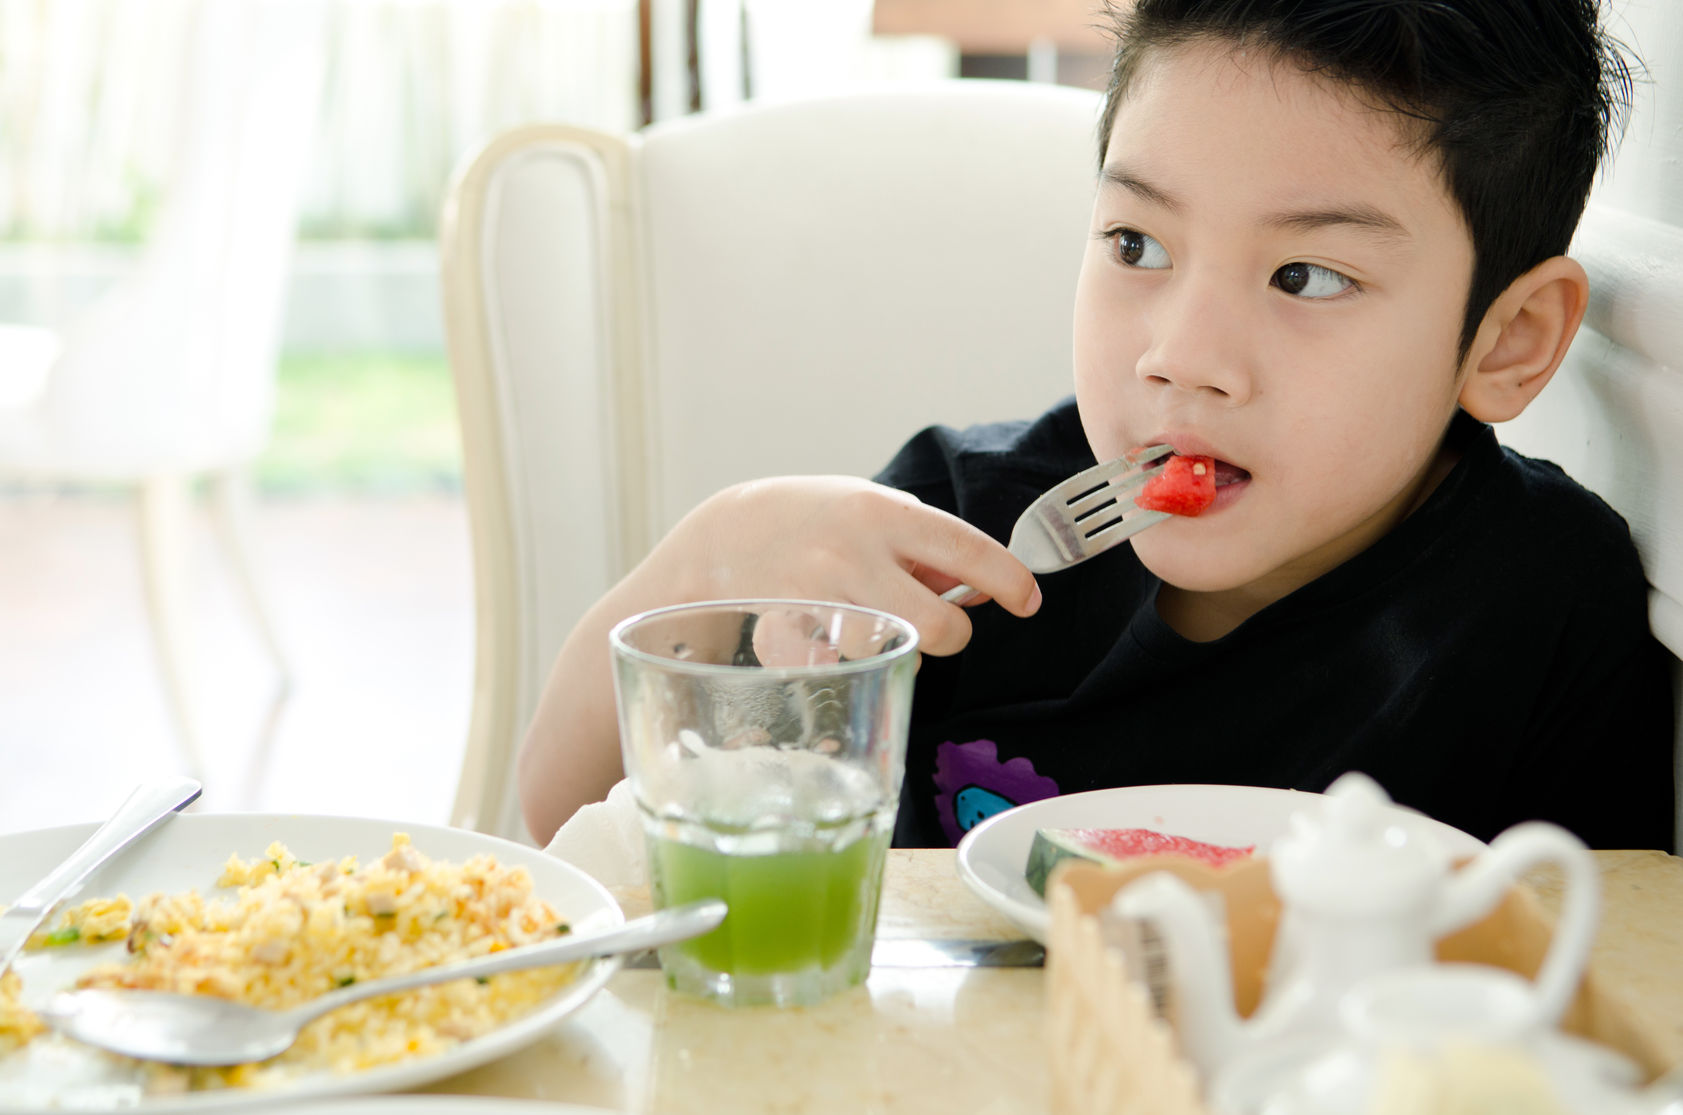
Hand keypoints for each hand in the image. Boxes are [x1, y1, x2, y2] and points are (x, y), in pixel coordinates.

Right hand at [641, 475, 1040, 655]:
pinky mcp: (790, 638)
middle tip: (938, 621)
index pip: (968, 550)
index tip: (1027, 600)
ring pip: (897, 655)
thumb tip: (979, 585)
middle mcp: (855, 554)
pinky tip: (832, 638)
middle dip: (951, 633)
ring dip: (899, 650)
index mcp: (883, 513)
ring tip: (873, 623)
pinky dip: (850, 664)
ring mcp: (820, 599)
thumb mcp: (868, 507)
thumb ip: (920, 542)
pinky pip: (848, 671)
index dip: (1010, 581)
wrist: (723, 535)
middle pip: (943, 627)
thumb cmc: (811, 520)